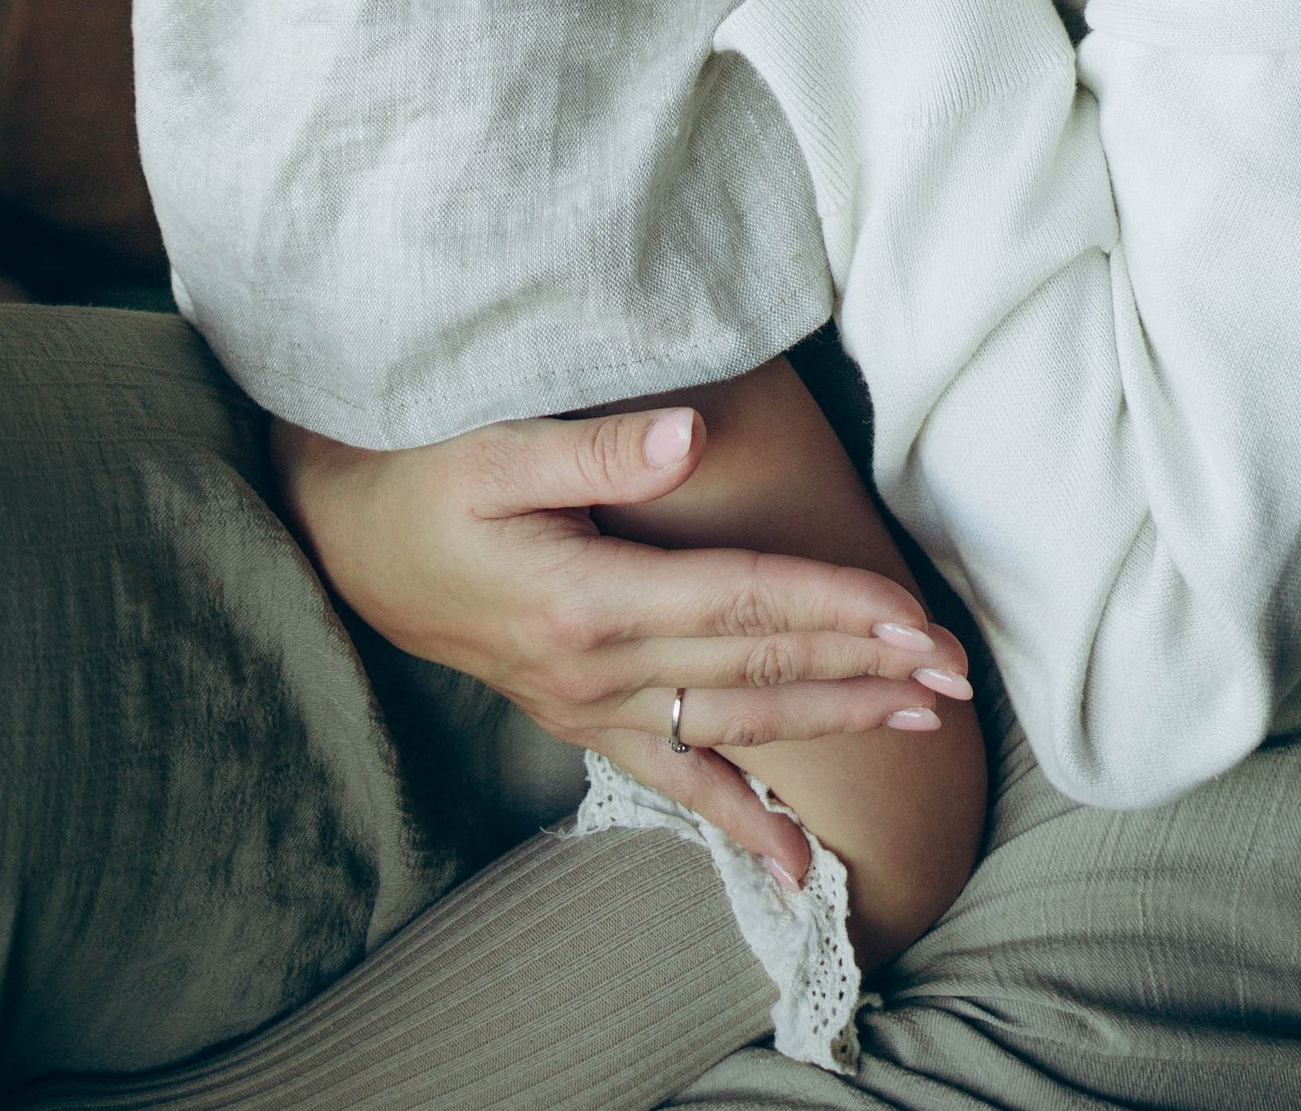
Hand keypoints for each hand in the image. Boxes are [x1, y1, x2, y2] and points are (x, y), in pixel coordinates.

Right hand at [274, 400, 972, 883]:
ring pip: (733, 722)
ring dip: (830, 721)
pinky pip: (672, 779)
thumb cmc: (422, 478)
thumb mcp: (495, 447)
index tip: (913, 615)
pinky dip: (737, 821)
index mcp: (588, 597)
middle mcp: (597, 668)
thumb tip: (691, 434)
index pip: (742, 601)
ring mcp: (589, 704)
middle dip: (863, 668)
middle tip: (954, 675)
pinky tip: (796, 865)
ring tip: (918, 719)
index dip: (834, 605)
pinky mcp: (581, 718)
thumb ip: (597, 443)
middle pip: (756, 668)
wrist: (346, 543)